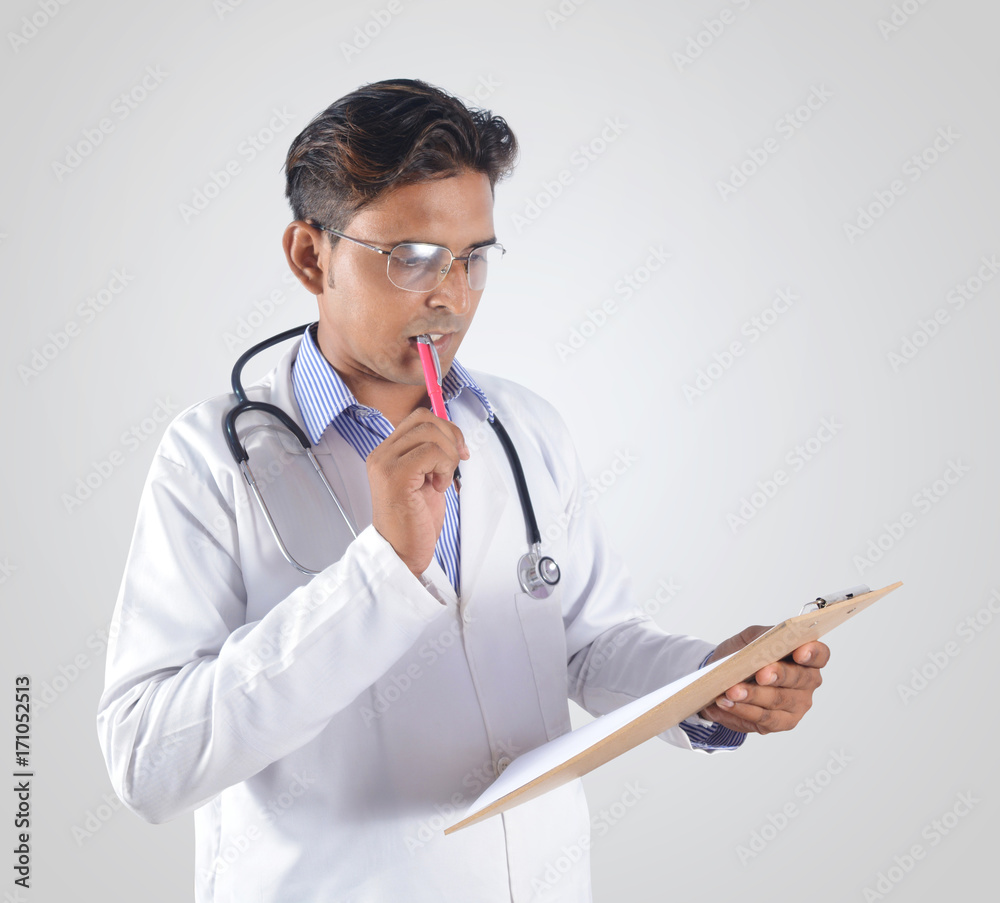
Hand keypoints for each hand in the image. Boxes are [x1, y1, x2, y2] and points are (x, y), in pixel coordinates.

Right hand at [367, 408, 468, 576]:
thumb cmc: (414, 521)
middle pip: (424, 419)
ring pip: (430, 433)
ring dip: (448, 456)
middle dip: (451, 438)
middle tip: (455, 465)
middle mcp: (381, 454)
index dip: (445, 428)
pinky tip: (438, 487)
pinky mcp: (396, 477)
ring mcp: (386, 464)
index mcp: (386, 453)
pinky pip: (431, 452)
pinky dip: (444, 467)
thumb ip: (430, 456)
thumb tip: (452, 435)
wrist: (400, 553)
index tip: (458, 451)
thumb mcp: (424, 480)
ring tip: (442, 479)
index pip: (418, 418)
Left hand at [697, 625, 829, 734]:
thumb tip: (764, 642)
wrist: (723, 679)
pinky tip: (728, 703)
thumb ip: (761, 637)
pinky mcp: (782, 722)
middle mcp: (807, 682)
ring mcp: (797, 704)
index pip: (820, 654)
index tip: (799, 652)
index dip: (812, 653)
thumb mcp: (750, 639)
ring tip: (732, 691)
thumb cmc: (743, 656)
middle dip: (778, 675)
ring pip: (778, 699)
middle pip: (798, 678)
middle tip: (760, 674)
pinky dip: (743, 709)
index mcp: (805, 658)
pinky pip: (764, 718)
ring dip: (753, 695)